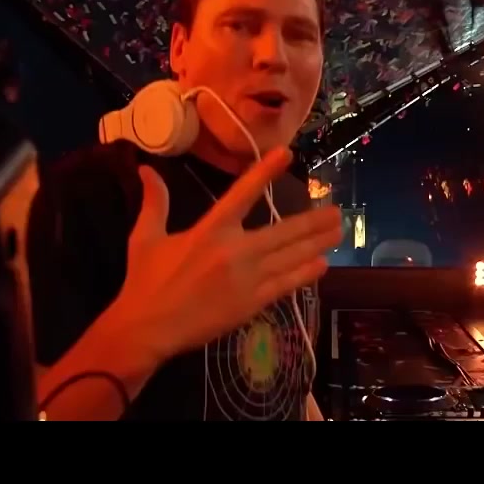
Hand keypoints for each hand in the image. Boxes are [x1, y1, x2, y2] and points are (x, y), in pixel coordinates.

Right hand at [118, 148, 341, 363]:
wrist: (147, 329)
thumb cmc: (146, 282)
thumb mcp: (145, 237)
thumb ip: (154, 202)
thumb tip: (147, 170)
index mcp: (209, 231)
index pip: (242, 194)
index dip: (265, 172)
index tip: (287, 154)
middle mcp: (234, 251)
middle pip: (283, 231)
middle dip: (313, 221)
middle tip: (337, 211)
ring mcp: (247, 279)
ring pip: (291, 257)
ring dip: (317, 244)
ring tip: (338, 232)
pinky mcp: (251, 303)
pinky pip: (285, 285)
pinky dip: (305, 273)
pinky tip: (322, 264)